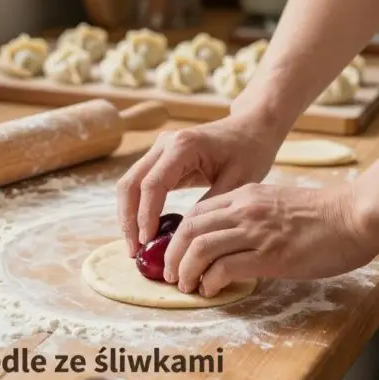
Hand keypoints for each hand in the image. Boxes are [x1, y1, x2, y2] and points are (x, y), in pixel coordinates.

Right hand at [116, 113, 284, 255]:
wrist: (250, 129)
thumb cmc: (249, 152)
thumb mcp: (238, 182)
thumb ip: (210, 206)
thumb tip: (186, 238)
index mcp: (183, 146)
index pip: (152, 184)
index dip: (146, 216)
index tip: (146, 242)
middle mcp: (164, 143)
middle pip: (131, 183)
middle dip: (129, 219)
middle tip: (133, 251)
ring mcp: (159, 149)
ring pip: (130, 184)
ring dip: (128, 215)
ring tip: (134, 246)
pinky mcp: (159, 158)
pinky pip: (139, 184)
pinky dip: (137, 208)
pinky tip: (143, 231)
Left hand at [164, 183, 377, 296]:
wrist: (356, 215)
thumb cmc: (325, 215)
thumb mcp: (278, 204)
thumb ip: (253, 215)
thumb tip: (233, 239)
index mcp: (246, 196)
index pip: (196, 213)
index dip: (178, 236)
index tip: (175, 254)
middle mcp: (245, 210)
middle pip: (189, 229)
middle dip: (173, 255)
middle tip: (171, 275)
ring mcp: (256, 232)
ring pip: (199, 248)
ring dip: (185, 271)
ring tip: (186, 286)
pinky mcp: (270, 255)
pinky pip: (224, 268)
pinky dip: (210, 281)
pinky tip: (211, 290)